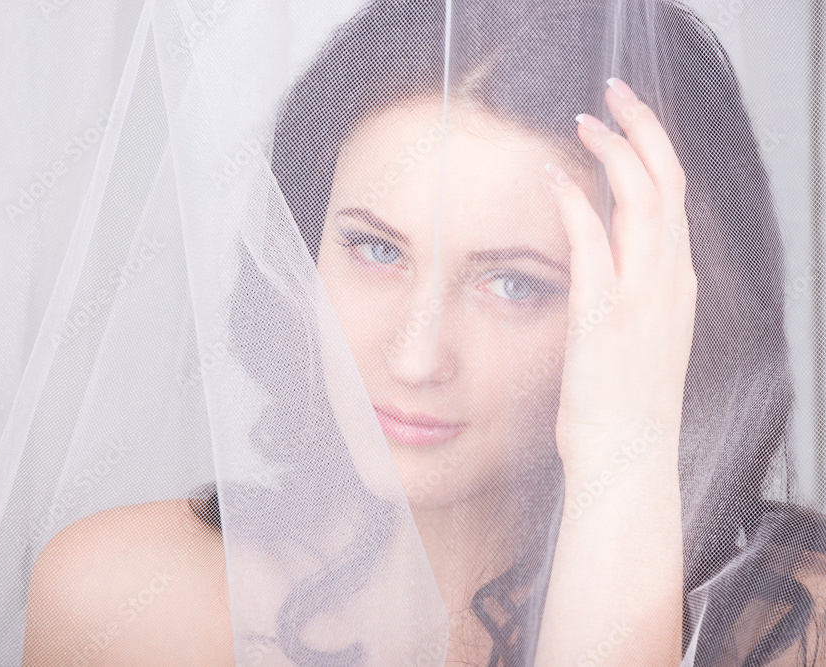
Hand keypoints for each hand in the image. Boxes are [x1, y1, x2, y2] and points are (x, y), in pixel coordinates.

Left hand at [534, 78, 691, 665]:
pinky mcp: (606, 320)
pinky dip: (577, 203)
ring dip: (614, 151)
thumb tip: (599, 262)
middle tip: (612, 94)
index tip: (624, 121)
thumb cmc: (623, 405)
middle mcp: (669, 284)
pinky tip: (557, 175)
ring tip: (586, 119)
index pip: (673, 197)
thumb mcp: (635, 338)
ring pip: (643, 201)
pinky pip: (595, 246)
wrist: (627, 462)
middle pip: (667, 182)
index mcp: (675, 285)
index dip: (652, 150)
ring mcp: (642, 300)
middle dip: (642, 128)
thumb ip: (626, 293)